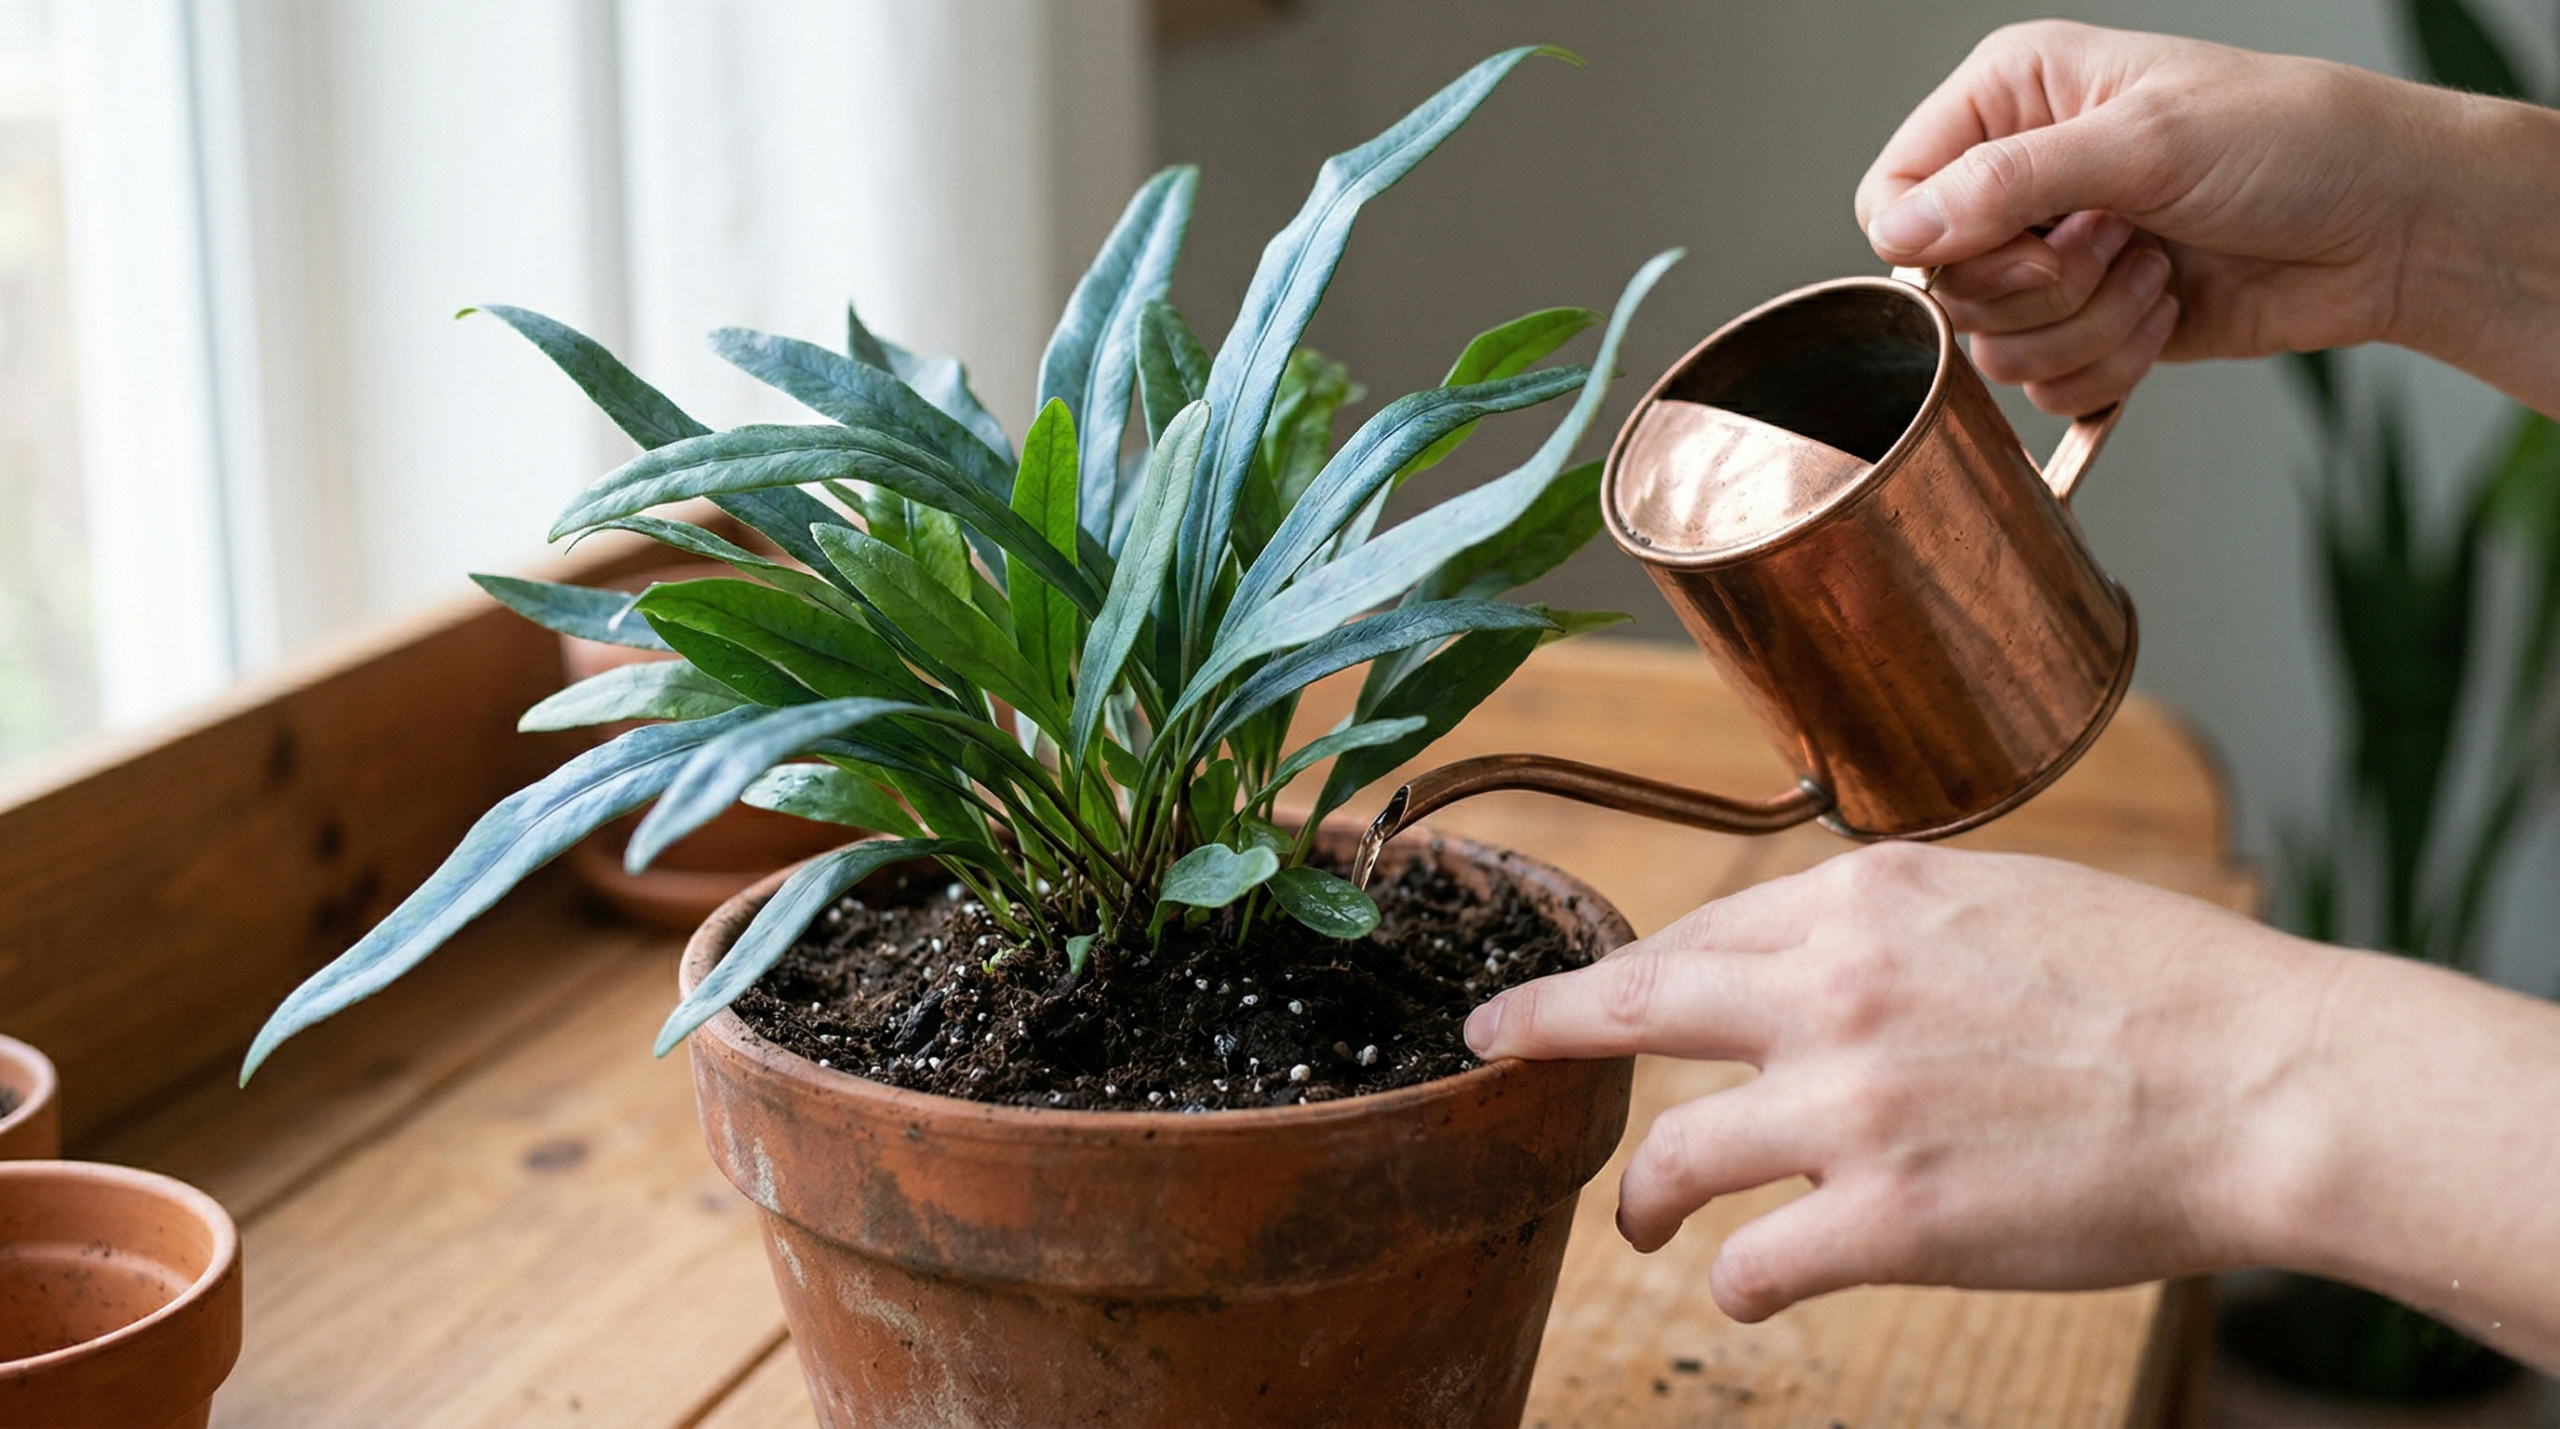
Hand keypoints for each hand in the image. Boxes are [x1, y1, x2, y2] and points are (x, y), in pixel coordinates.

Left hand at [1463, 843, 2330, 1322]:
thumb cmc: (2159, 986)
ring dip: (1640, 1195)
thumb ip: (1884, 922)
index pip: (1699, 932)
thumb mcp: (2002, 897)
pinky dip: (1736, 1280)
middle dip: (1542, 1026)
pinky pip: (1752, 1262)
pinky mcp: (1887, 1221)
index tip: (1584, 987)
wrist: (2266, 1084)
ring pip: (1669, 1154)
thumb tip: (1805, 941)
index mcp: (1863, 901)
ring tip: (1639, 1219)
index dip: (1630, 970)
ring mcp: (1851, 1108)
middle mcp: (1832, 991)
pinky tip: (1750, 1286)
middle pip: (1631, 1006)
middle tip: (1494, 1046)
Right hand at [1855, 21, 2559, 414]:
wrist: (2390, 225)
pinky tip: (2169, 310)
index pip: (1892, 193)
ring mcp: (2055, 256)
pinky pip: (2045, 384)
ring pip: (1994, 347)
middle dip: (2042, 284)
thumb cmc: (2293, 143)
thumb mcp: (2144, 142)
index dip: (1940, 243)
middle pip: (1943, 285)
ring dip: (2087, 325)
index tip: (2029, 238)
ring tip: (2158, 270)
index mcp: (2010, 98)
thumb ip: (2006, 182)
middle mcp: (2019, 176)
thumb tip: (1901, 228)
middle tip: (2119, 239)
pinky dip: (2111, 364)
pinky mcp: (2091, 323)